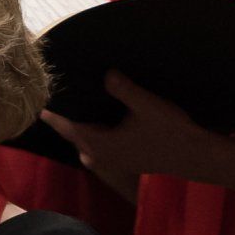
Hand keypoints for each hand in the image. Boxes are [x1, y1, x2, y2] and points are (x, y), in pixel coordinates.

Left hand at [40, 70, 216, 198]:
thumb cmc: (169, 131)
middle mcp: (103, 155)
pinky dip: (94, 136)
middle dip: (65, 123)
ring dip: (81, 131)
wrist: (194, 156)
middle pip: (76, 138)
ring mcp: (115, 160)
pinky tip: (103, 124)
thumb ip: (123, 89)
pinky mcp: (127, 160)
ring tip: (78, 113)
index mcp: (101, 144)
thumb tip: (106, 74)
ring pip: (88, 145)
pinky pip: (100, 148)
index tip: (40, 106)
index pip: (69, 128)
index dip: (55, 116)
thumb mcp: (146, 105)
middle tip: (55, 105)